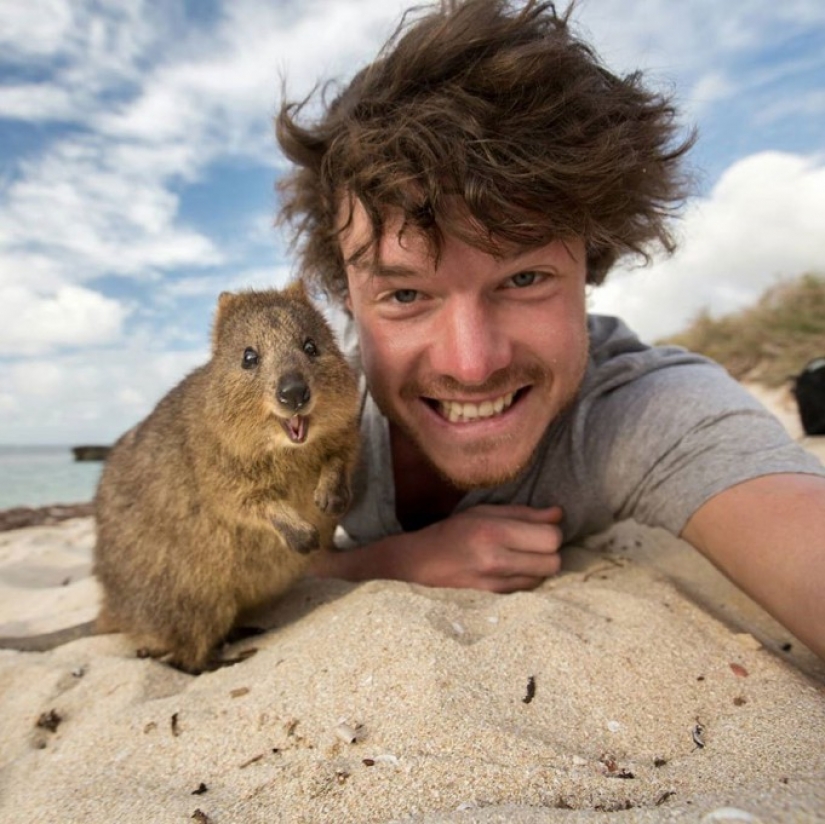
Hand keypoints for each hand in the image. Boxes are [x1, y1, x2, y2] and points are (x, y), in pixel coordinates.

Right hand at [311, 504, 563, 591]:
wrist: (419, 563)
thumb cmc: (453, 531)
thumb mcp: (484, 511)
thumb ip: (523, 513)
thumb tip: (559, 514)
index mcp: (494, 531)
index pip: (550, 538)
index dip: (552, 532)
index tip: (542, 528)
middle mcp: (496, 560)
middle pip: (553, 562)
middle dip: (549, 552)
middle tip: (534, 544)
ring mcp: (495, 584)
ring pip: (543, 579)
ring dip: (539, 567)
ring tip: (521, 557)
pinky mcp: (493, 599)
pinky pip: (527, 590)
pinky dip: (526, 580)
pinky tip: (511, 570)